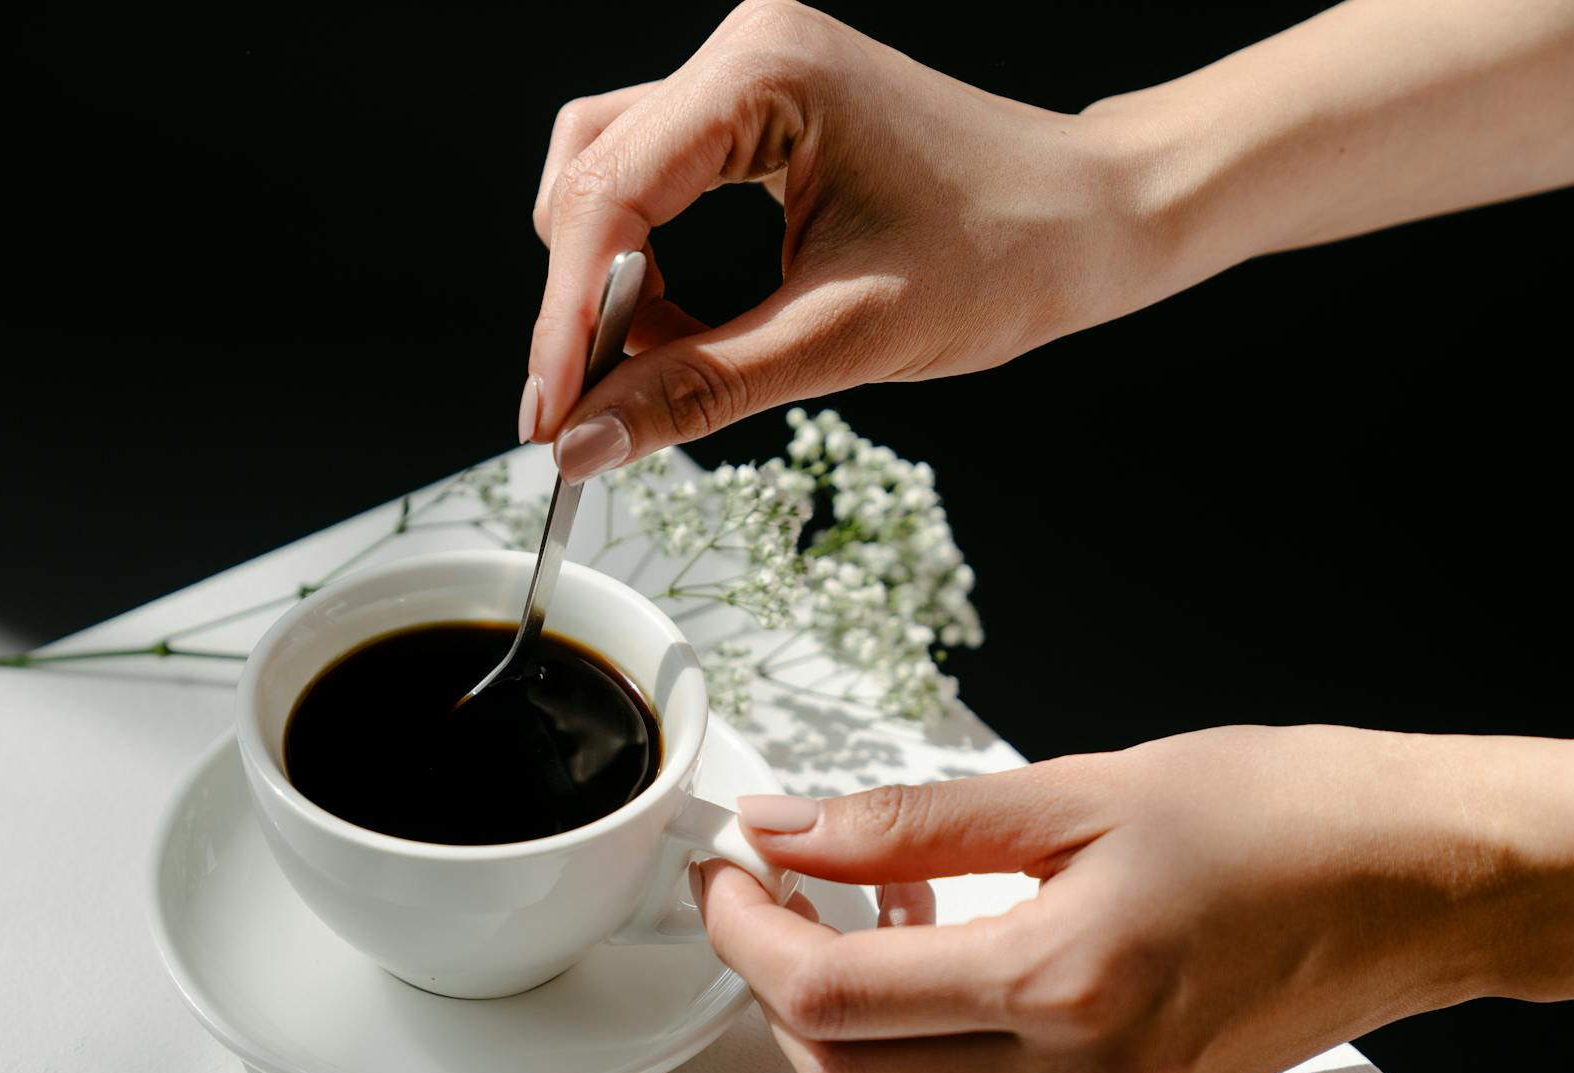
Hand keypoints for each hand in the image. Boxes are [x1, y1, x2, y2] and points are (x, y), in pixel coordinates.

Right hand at [522, 0, 1161, 478]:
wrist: (1096, 222)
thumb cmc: (1006, 257)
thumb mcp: (841, 338)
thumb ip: (700, 389)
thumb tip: (584, 443)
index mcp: (764, 73)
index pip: (609, 195)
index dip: (566, 317)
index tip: (551, 417)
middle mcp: (743, 54)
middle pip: (591, 177)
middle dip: (583, 300)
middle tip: (591, 406)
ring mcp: (749, 81)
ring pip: (612, 181)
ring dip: (615, 285)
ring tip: (657, 368)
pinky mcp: (760, 116)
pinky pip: (659, 188)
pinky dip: (655, 269)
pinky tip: (691, 330)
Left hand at [697, 724, 1573, 1072]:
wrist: (1421, 878)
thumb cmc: (1284, 814)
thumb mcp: (1082, 786)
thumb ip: (914, 819)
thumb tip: (792, 825)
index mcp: (1064, 986)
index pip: (832, 996)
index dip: (744, 930)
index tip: (725, 867)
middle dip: (766, 984)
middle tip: (759, 890)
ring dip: (827, 1033)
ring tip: (838, 921)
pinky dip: (906, 1056)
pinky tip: (924, 957)